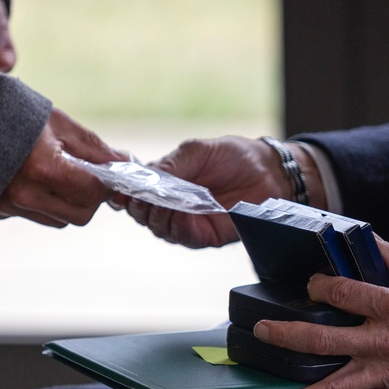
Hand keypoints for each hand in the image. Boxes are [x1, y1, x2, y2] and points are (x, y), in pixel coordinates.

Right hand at [0, 108, 127, 226]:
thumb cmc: (11, 112)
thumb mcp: (58, 124)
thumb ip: (95, 149)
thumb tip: (125, 164)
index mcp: (42, 168)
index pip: (93, 193)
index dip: (108, 184)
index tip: (112, 174)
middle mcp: (23, 194)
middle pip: (80, 215)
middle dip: (91, 197)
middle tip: (87, 174)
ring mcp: (8, 205)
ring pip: (60, 220)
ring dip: (69, 202)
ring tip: (58, 173)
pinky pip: (37, 216)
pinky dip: (46, 203)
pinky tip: (36, 179)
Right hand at [126, 136, 318, 247]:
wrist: (268, 171)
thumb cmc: (234, 156)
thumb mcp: (197, 151)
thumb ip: (171, 164)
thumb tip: (143, 176)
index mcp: (165, 183)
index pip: (134, 192)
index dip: (124, 191)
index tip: (120, 186)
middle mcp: (172, 205)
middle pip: (141, 214)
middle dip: (139, 205)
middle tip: (144, 195)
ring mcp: (188, 222)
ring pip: (158, 228)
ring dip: (157, 216)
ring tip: (164, 203)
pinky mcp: (206, 236)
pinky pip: (183, 237)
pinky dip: (178, 226)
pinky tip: (181, 214)